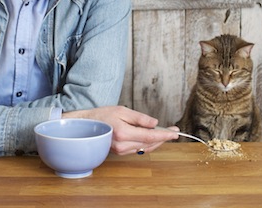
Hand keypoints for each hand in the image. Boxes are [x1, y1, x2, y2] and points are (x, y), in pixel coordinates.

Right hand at [62, 106, 179, 154]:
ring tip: (166, 133)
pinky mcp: (120, 152)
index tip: (175, 133)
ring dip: (156, 141)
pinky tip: (152, 137)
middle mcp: (122, 144)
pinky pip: (138, 149)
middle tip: (174, 131)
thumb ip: (139, 118)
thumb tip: (155, 123)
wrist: (86, 125)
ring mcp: (121, 150)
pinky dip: (147, 143)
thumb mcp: (122, 111)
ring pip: (145, 148)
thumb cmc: (102, 115)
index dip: (164, 135)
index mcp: (123, 133)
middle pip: (149, 144)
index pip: (149, 136)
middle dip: (163, 138)